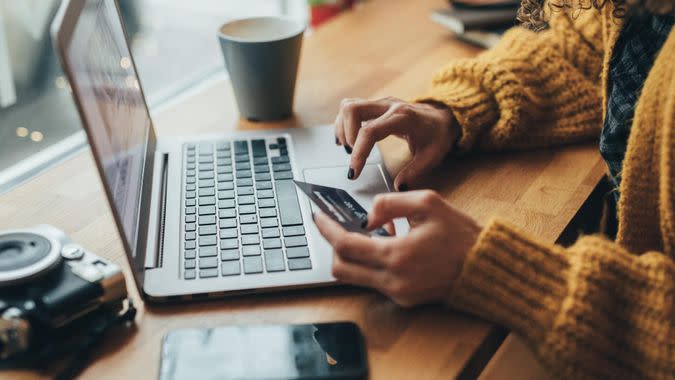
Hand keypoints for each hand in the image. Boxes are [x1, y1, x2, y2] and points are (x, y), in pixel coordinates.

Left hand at [314, 190, 481, 306]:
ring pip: (355, 278)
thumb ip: (390, 203)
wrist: (485, 267)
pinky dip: (371, 264)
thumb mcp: (427, 203)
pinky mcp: (404, 300)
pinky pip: (374, 282)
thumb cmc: (461, 234)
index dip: (327, 229)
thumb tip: (367, 217)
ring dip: (353, 256)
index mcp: (396, 255)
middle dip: (333, 246)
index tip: (317, 216)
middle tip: (336, 226)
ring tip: (368, 234)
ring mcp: (398, 294)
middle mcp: (393, 280)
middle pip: (341, 268)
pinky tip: (386, 246)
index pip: (345, 245)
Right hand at [334, 97, 457, 189]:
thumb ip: (414, 172)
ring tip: (349, 148)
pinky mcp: (375, 105)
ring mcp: (380, 103)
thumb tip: (398, 186)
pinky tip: (347, 140)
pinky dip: (344, 123)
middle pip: (353, 109)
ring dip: (343, 128)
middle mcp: (388, 105)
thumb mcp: (432, 156)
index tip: (354, 171)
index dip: (358, 152)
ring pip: (349, 105)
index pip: (370, 131)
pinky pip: (352, 108)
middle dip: (346, 135)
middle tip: (353, 155)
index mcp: (402, 117)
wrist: (443, 117)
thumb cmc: (437, 135)